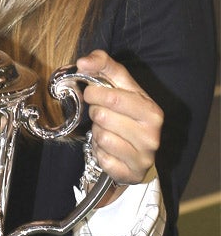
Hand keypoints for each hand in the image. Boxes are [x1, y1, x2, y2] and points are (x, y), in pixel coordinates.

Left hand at [77, 49, 163, 192]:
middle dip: (95, 112)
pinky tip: (108, 147)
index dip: (94, 93)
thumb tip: (83, 62)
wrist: (139, 150)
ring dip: (97, 132)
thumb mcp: (120, 84)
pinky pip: (101, 158)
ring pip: (101, 137)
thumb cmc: (127, 112)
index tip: (91, 93)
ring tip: (107, 130)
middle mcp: (152, 135)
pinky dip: (98, 151)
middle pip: (103, 116)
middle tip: (101, 113)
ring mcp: (143, 156)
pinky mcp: (130, 173)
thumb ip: (103, 64)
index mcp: (151, 110)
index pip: (112, 97)